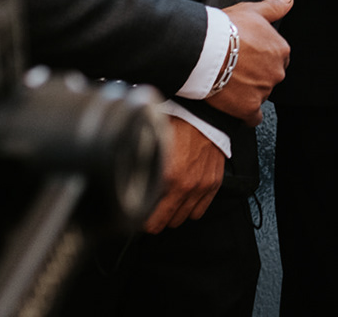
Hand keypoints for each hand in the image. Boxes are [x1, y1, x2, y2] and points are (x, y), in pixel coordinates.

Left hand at [145, 116, 224, 232]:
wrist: (203, 114)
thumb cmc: (176, 124)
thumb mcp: (150, 145)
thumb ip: (139, 166)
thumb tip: (123, 181)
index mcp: (168, 177)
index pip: (151, 220)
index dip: (141, 220)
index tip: (138, 215)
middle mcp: (186, 185)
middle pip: (167, 222)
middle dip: (157, 218)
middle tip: (151, 208)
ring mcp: (202, 186)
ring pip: (184, 218)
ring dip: (174, 213)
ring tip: (167, 202)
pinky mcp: (214, 183)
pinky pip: (200, 210)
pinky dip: (191, 207)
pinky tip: (183, 197)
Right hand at [207, 0, 292, 123]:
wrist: (205, 50)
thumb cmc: (227, 28)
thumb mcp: (252, 11)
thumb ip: (273, 8)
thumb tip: (289, 1)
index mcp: (281, 50)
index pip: (277, 58)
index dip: (262, 57)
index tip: (248, 56)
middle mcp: (277, 72)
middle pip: (269, 77)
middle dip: (256, 75)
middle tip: (237, 69)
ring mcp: (264, 91)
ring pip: (260, 95)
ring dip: (249, 92)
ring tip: (230, 84)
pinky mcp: (249, 108)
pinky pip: (254, 118)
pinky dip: (248, 115)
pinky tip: (238, 108)